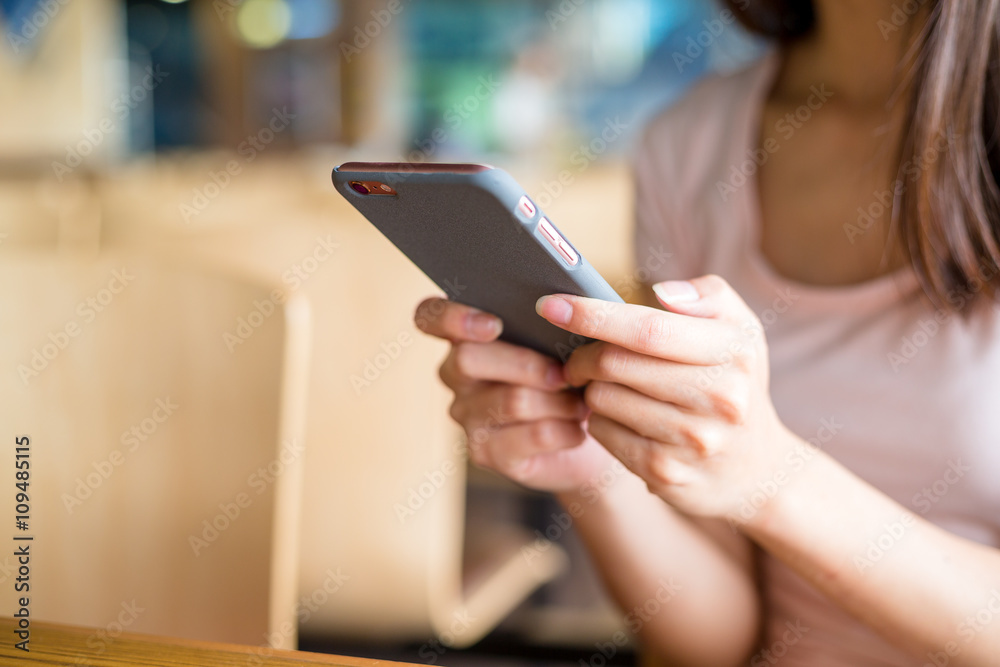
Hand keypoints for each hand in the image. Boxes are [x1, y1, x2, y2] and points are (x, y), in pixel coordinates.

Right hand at [414, 298, 623, 491]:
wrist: (586, 440)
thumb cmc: (572, 376)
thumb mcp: (563, 340)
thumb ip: (551, 321)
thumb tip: (561, 308)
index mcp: (465, 335)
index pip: (430, 316)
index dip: (452, 317)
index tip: (493, 325)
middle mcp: (455, 374)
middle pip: (467, 359)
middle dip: (525, 364)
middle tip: (565, 373)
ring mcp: (466, 415)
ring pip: (511, 400)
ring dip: (558, 401)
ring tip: (582, 403)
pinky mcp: (486, 452)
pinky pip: (532, 435)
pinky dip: (565, 429)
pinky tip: (577, 428)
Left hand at [536, 275, 795, 520]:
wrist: (756, 469)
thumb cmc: (733, 382)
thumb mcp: (739, 331)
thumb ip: (707, 296)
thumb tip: (662, 292)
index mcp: (732, 352)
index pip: (648, 329)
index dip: (593, 315)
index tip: (551, 304)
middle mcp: (718, 398)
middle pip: (615, 363)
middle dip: (582, 355)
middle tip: (576, 355)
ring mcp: (692, 440)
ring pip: (602, 398)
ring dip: (590, 387)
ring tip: (606, 385)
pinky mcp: (665, 473)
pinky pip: (602, 431)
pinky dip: (597, 417)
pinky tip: (617, 415)